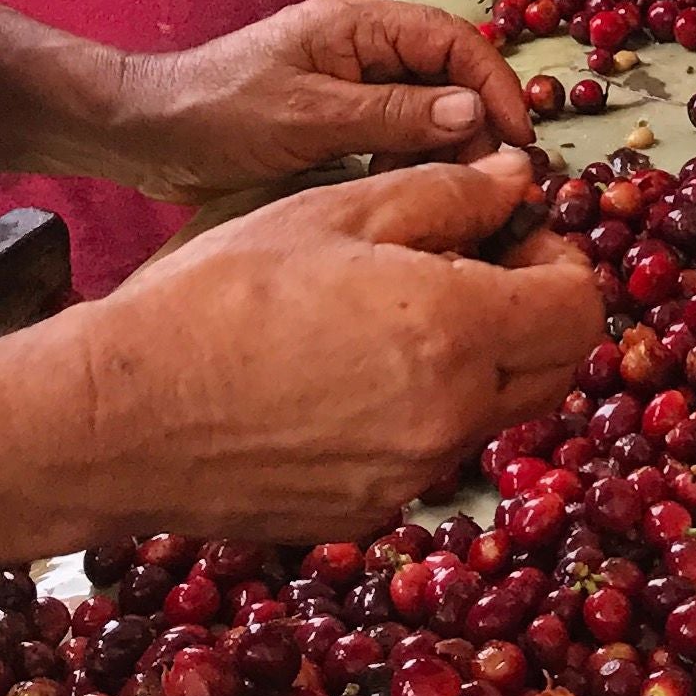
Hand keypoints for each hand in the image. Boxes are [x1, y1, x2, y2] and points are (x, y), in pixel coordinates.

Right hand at [65, 152, 602, 539]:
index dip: (564, 261)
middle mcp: (448, 420)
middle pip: (552, 369)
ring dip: (479, 361)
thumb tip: (516, 182)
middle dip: (535, 311)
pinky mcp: (364, 513)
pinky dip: (421, 410)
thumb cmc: (218, 296)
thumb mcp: (337, 211)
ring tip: (401, 313)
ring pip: (492, 412)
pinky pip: (428, 453)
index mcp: (455, 335)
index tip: (521, 233)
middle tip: (479, 265)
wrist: (116, 418)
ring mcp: (408, 478)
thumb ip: (447, 194)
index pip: (579, 309)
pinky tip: (350, 373)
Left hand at [114, 0, 532, 207]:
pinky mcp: (334, 119)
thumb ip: (394, 115)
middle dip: (474, 127)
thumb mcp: (311, 117)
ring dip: (441, 151)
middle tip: (488, 185)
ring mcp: (349, 82)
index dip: (495, 87)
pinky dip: (407, 164)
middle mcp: (364, 46)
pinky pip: (393, 136)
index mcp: (361, 24)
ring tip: (443, 196)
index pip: (455, 41)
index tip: (519, 141)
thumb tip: (474, 114)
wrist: (141, 134)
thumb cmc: (218, 113)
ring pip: (424, 111)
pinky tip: (401, 195)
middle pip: (447, 77)